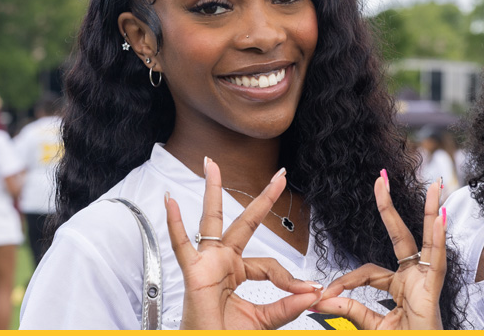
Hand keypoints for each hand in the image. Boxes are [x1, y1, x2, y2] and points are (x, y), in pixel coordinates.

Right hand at [164, 157, 321, 328]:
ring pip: (211, 221)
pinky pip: (182, 245)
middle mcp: (223, 263)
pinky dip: (175, 223)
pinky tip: (171, 201)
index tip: (309, 290)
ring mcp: (207, 264)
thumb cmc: (225, 335)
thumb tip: (312, 293)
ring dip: (212, 191)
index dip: (291, 278)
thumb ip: (287, 306)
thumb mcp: (264, 321)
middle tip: (279, 175)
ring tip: (211, 165)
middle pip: (245, 222)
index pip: (270, 265)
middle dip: (264, 198)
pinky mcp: (193, 273)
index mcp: (238, 273)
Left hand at [312, 172, 446, 329]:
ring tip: (434, 185)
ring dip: (430, 211)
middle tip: (380, 179)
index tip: (327, 294)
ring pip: (428, 240)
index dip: (346, 280)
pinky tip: (438, 217)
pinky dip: (438, 238)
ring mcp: (427, 282)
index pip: (368, 272)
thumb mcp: (370, 327)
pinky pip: (437, 260)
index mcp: (399, 287)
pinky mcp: (435, 290)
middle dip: (390, 207)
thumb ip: (350, 310)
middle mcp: (414, 278)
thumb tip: (323, 298)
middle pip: (402, 236)